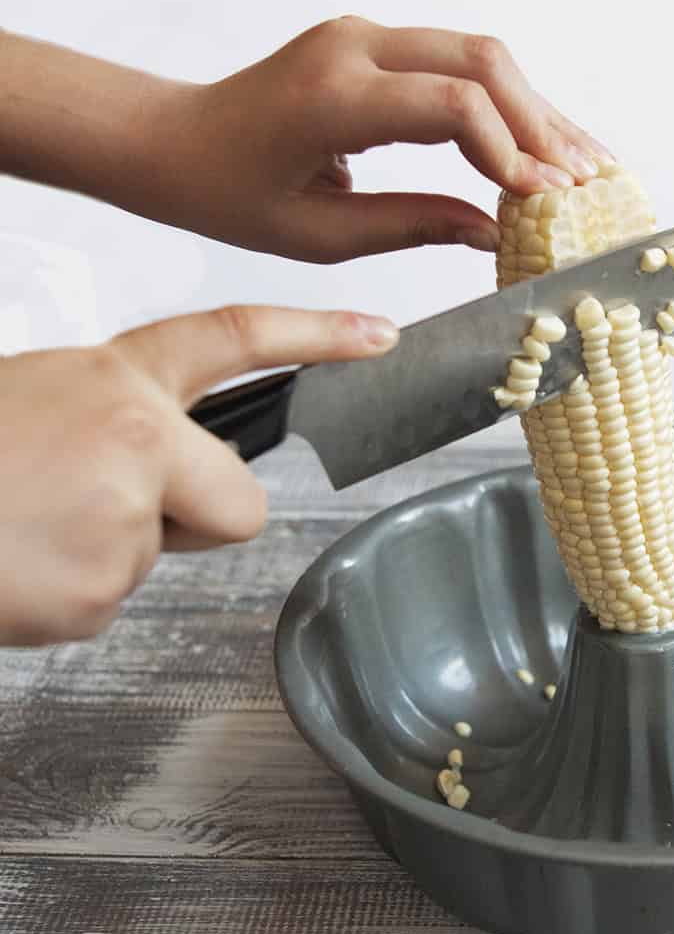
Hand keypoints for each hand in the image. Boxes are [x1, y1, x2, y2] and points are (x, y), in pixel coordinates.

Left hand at [0, 20, 612, 263]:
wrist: (173, 140)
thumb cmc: (229, 193)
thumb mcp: (322, 234)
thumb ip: (415, 227)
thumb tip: (495, 233)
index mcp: (334, 95)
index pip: (452, 105)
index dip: (511, 152)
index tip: (546, 201)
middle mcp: (354, 46)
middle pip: (482, 63)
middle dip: (544, 125)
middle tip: (588, 181)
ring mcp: (366, 36)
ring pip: (480, 55)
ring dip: (536, 109)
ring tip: (582, 163)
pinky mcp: (375, 45)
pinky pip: (458, 63)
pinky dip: (505, 102)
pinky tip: (538, 140)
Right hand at [0, 305, 397, 645]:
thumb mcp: (32, 404)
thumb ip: (109, 425)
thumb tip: (154, 467)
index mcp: (113, 381)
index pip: (234, 339)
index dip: (313, 332)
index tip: (376, 333)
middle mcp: (136, 436)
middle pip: (241, 503)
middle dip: (191, 517)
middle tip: (91, 508)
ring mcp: (124, 515)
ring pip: (163, 557)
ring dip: (105, 554)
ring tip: (22, 530)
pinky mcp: (102, 590)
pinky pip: (114, 602)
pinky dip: (67, 595)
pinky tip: (13, 566)